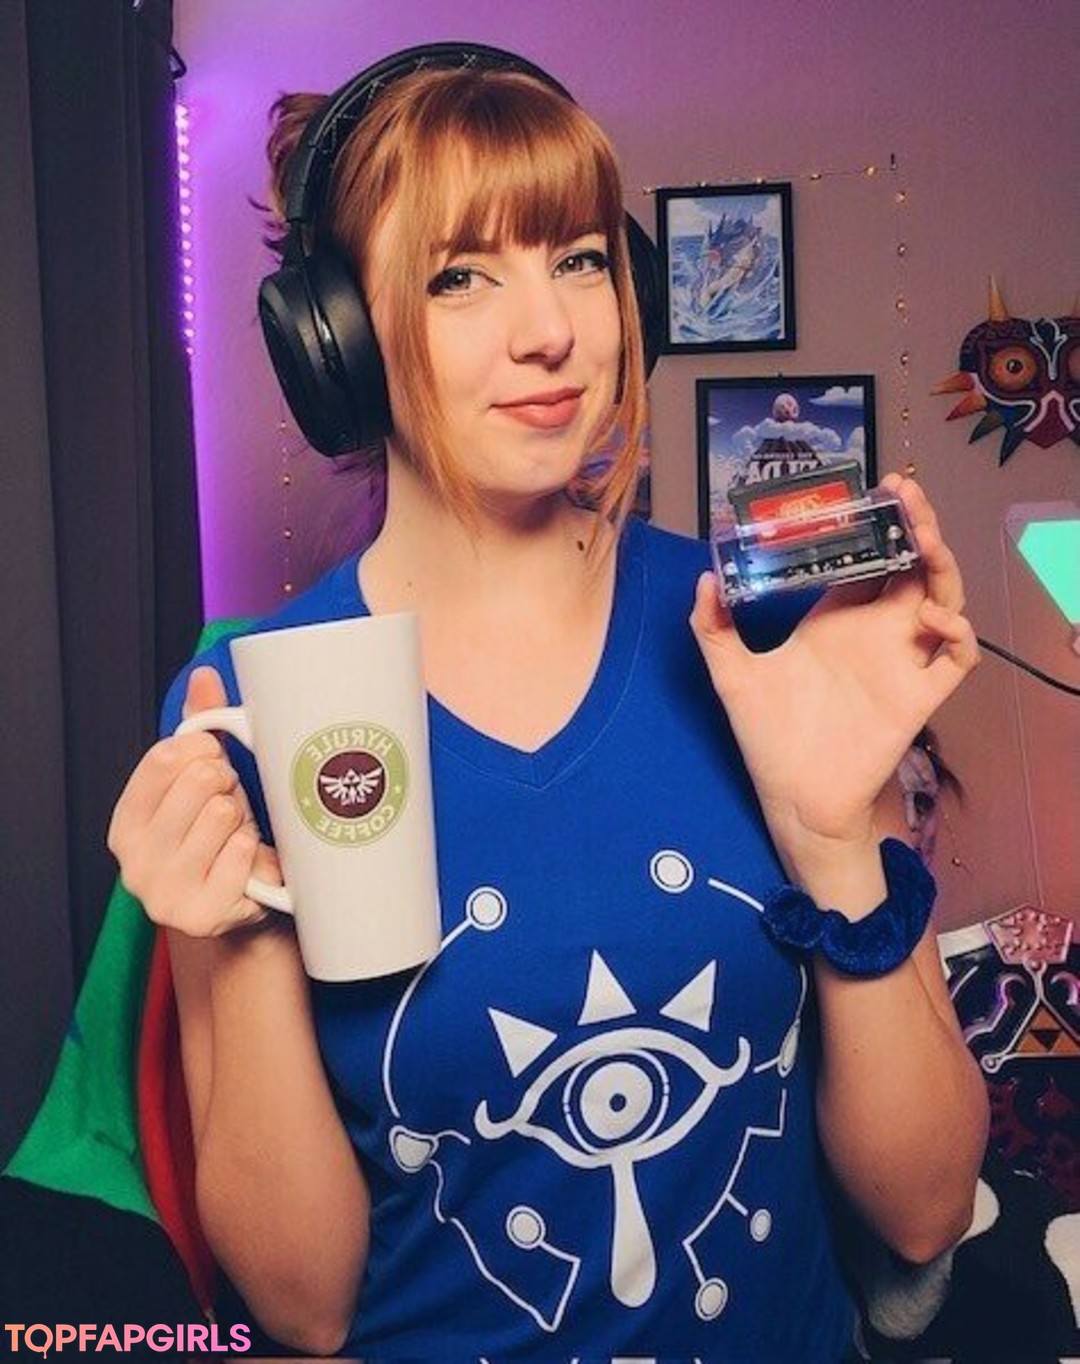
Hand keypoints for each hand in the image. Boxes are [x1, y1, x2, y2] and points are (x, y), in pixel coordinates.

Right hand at [107, 667, 283, 935]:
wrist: (238, 909)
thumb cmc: (219, 838)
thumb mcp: (203, 783)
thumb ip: (200, 729)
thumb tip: (204, 674)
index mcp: (126, 821)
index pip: (165, 757)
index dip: (204, 750)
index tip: (216, 761)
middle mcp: (134, 860)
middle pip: (200, 781)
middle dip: (228, 784)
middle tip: (232, 804)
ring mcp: (163, 893)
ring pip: (222, 815)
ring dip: (243, 819)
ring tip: (238, 835)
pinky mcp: (199, 916)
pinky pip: (241, 855)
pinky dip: (254, 852)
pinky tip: (248, 863)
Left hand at [690, 477, 977, 859]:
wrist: (794, 796)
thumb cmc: (767, 736)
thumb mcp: (731, 675)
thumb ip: (714, 628)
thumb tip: (706, 576)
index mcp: (836, 617)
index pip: (867, 555)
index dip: (875, 521)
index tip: (871, 489)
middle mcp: (875, 631)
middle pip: (913, 564)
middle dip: (917, 524)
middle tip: (905, 492)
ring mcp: (901, 661)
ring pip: (943, 597)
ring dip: (942, 564)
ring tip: (923, 538)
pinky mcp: (920, 696)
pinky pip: (958, 657)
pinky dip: (958, 633)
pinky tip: (932, 618)